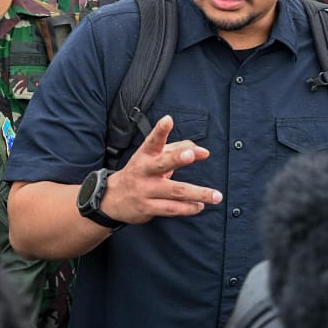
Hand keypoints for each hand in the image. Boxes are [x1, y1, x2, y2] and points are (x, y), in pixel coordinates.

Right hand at [102, 115, 220, 224]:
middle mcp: (145, 171)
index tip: (168, 119)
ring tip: (215, 195)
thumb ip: (178, 149)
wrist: (112, 198)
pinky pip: (171, 208)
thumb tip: (202, 151)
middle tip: (191, 154)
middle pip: (162, 163)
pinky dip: (188, 208)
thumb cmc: (141, 172)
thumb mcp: (154, 156)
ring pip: (175, 191)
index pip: (153, 140)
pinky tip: (200, 205)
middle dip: (177, 158)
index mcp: (145, 154)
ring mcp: (145, 191)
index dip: (160, 130)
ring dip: (198, 193)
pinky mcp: (148, 208)